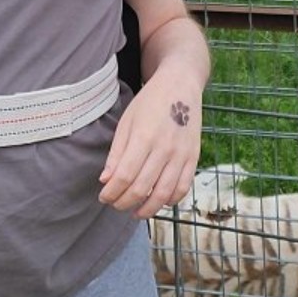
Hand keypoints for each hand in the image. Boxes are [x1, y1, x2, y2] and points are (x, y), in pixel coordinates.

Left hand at [98, 71, 201, 218]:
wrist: (180, 84)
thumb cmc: (149, 102)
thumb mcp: (126, 121)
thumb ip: (117, 153)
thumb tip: (106, 180)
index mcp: (143, 137)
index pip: (124, 176)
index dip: (112, 192)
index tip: (103, 197)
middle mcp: (164, 148)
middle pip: (142, 188)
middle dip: (124, 202)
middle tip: (115, 204)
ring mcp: (181, 154)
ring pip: (163, 194)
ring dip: (147, 209)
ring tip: (135, 212)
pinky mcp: (193, 157)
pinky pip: (183, 187)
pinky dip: (170, 201)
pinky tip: (158, 202)